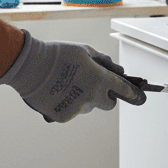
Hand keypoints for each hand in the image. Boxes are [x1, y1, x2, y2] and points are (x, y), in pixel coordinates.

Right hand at [0, 30, 146, 123]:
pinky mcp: (64, 116)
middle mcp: (92, 96)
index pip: (124, 90)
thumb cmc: (58, 55)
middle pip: (108, 104)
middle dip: (105, 97)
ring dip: (84, 99)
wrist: (30, 66)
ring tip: (67, 86)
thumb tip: (114, 68)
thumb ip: (102, 61)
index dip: (132, 93)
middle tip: (92, 87)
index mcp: (100, 79)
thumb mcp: (85, 51)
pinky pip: (72, 112)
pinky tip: (58, 94)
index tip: (137, 96)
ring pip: (88, 107)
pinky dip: (68, 105)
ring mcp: (78, 108)